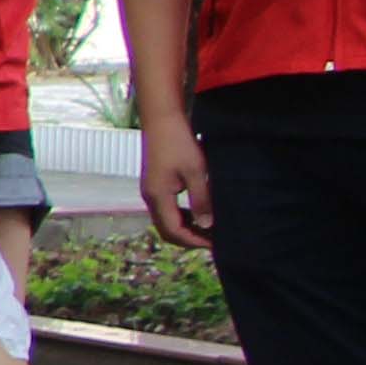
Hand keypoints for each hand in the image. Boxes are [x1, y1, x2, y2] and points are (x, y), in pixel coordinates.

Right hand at [135, 107, 209, 249]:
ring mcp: (150, 191)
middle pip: (166, 230)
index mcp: (158, 196)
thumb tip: (207, 225)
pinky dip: (181, 217)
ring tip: (208, 229)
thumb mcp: (195, 172)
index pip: (174, 230)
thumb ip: (201, 200)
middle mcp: (150, 197)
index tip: (215, 244)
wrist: (161, 120)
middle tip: (213, 241)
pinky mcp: (154, 185)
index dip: (194, 241)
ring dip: (185, 229)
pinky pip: (166, 210)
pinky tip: (197, 213)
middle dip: (189, 239)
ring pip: (166, 221)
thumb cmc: (179, 143)